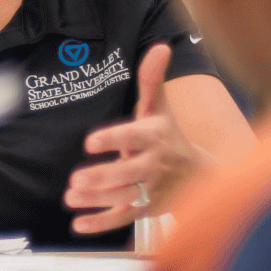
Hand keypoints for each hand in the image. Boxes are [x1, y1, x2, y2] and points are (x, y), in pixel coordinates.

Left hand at [65, 44, 210, 232]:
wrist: (200, 174)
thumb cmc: (169, 135)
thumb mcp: (161, 107)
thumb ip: (152, 80)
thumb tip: (160, 46)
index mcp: (155, 137)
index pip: (134, 137)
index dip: (113, 139)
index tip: (89, 141)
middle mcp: (153, 165)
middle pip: (129, 174)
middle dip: (103, 177)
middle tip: (76, 178)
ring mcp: (149, 189)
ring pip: (123, 197)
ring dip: (97, 200)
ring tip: (70, 196)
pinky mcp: (144, 209)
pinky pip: (123, 219)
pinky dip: (101, 224)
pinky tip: (78, 224)